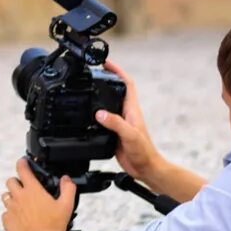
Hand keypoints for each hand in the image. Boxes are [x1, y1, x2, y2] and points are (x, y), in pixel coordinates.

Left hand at [1, 159, 76, 230]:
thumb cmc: (54, 226)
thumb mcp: (66, 205)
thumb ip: (68, 189)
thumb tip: (67, 180)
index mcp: (32, 190)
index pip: (23, 169)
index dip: (22, 163)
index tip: (23, 162)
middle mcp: (19, 197)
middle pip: (10, 181)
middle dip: (16, 181)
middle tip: (23, 186)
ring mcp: (11, 209)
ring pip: (6, 196)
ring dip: (12, 197)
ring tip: (21, 203)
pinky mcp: (7, 221)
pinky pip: (5, 213)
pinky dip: (11, 214)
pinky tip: (19, 219)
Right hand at [95, 60, 165, 183]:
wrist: (145, 168)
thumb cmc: (144, 152)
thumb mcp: (130, 135)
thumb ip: (115, 123)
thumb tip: (99, 113)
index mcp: (132, 109)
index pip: (126, 83)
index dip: (117, 71)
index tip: (106, 62)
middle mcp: (126, 113)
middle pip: (116, 90)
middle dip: (106, 78)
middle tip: (93, 70)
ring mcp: (120, 122)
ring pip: (108, 103)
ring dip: (99, 94)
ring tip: (87, 86)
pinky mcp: (114, 132)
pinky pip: (102, 119)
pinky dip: (93, 113)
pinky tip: (85, 114)